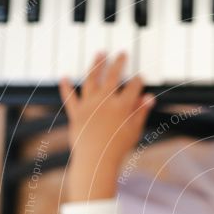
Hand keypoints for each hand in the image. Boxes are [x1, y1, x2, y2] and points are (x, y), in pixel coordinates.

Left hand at [59, 52, 153, 200]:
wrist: (95, 160)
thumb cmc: (117, 148)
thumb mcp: (134, 131)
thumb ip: (140, 112)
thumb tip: (149, 97)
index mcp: (122, 106)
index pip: (133, 87)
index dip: (138, 81)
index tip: (140, 78)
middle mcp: (104, 101)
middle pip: (113, 76)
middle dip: (119, 63)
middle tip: (122, 54)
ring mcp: (88, 105)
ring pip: (91, 79)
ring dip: (96, 64)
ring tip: (100, 54)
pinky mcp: (76, 112)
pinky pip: (69, 97)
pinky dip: (66, 86)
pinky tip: (64, 76)